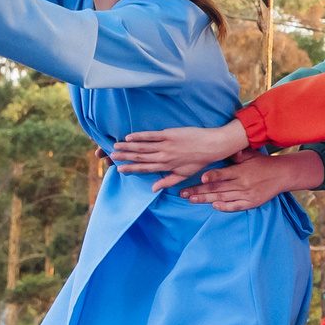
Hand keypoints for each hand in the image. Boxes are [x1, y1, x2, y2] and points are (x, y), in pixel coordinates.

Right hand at [112, 121, 251, 190]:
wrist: (212, 146)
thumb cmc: (199, 161)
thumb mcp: (184, 175)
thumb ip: (167, 182)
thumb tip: (153, 190)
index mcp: (167, 167)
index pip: (145, 168)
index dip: (131, 169)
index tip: (119, 169)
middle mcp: (164, 157)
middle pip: (140, 157)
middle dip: (125, 157)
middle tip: (111, 157)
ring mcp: (166, 145)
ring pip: (143, 147)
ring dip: (128, 146)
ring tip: (116, 146)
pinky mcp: (170, 134)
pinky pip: (151, 135)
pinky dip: (140, 136)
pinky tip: (129, 136)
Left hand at [180, 150, 321, 210]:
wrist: (282, 174)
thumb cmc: (263, 163)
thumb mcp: (250, 154)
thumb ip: (237, 153)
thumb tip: (229, 149)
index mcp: (240, 170)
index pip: (222, 174)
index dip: (211, 177)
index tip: (199, 179)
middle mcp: (242, 183)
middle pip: (217, 188)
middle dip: (199, 191)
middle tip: (183, 194)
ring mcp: (246, 194)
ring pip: (222, 197)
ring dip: (206, 199)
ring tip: (191, 200)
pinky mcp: (252, 202)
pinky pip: (236, 206)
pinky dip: (225, 207)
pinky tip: (214, 206)